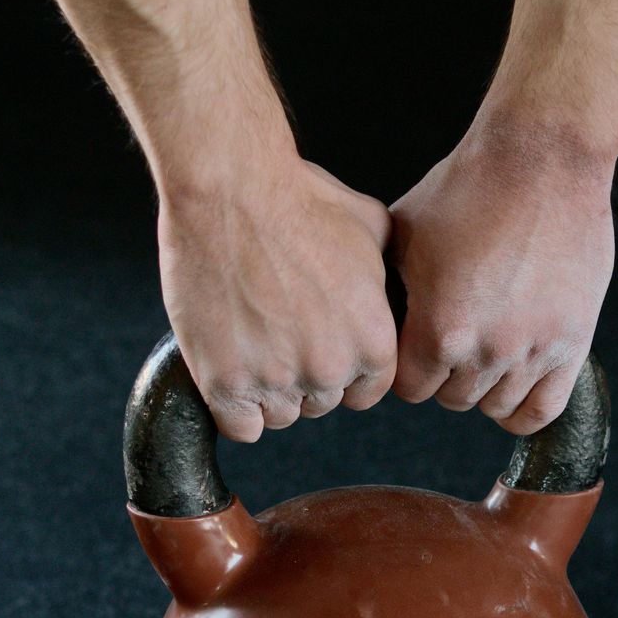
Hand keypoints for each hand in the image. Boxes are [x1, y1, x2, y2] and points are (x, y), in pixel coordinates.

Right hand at [159, 156, 397, 443]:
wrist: (230, 190)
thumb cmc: (298, 198)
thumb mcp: (370, 228)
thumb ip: (386, 273)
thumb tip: (393, 287)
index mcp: (373, 341)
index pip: (365, 391)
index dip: (343, 370)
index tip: (320, 346)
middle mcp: (329, 369)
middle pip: (321, 403)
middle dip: (304, 375)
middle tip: (280, 332)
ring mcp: (275, 380)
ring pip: (280, 416)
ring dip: (268, 390)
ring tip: (252, 342)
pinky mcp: (224, 383)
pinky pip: (240, 427)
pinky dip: (235, 407)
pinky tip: (231, 371)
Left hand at [390, 122, 615, 434]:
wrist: (542, 157)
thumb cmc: (469, 187)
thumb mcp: (403, 235)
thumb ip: (390, 291)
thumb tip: (370, 320)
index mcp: (437, 329)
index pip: (410, 388)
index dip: (407, 368)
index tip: (415, 346)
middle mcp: (486, 350)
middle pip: (452, 399)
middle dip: (445, 373)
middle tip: (453, 338)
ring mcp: (533, 350)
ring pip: (495, 406)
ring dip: (484, 384)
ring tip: (483, 348)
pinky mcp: (573, 342)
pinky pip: (543, 409)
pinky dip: (522, 409)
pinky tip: (513, 386)